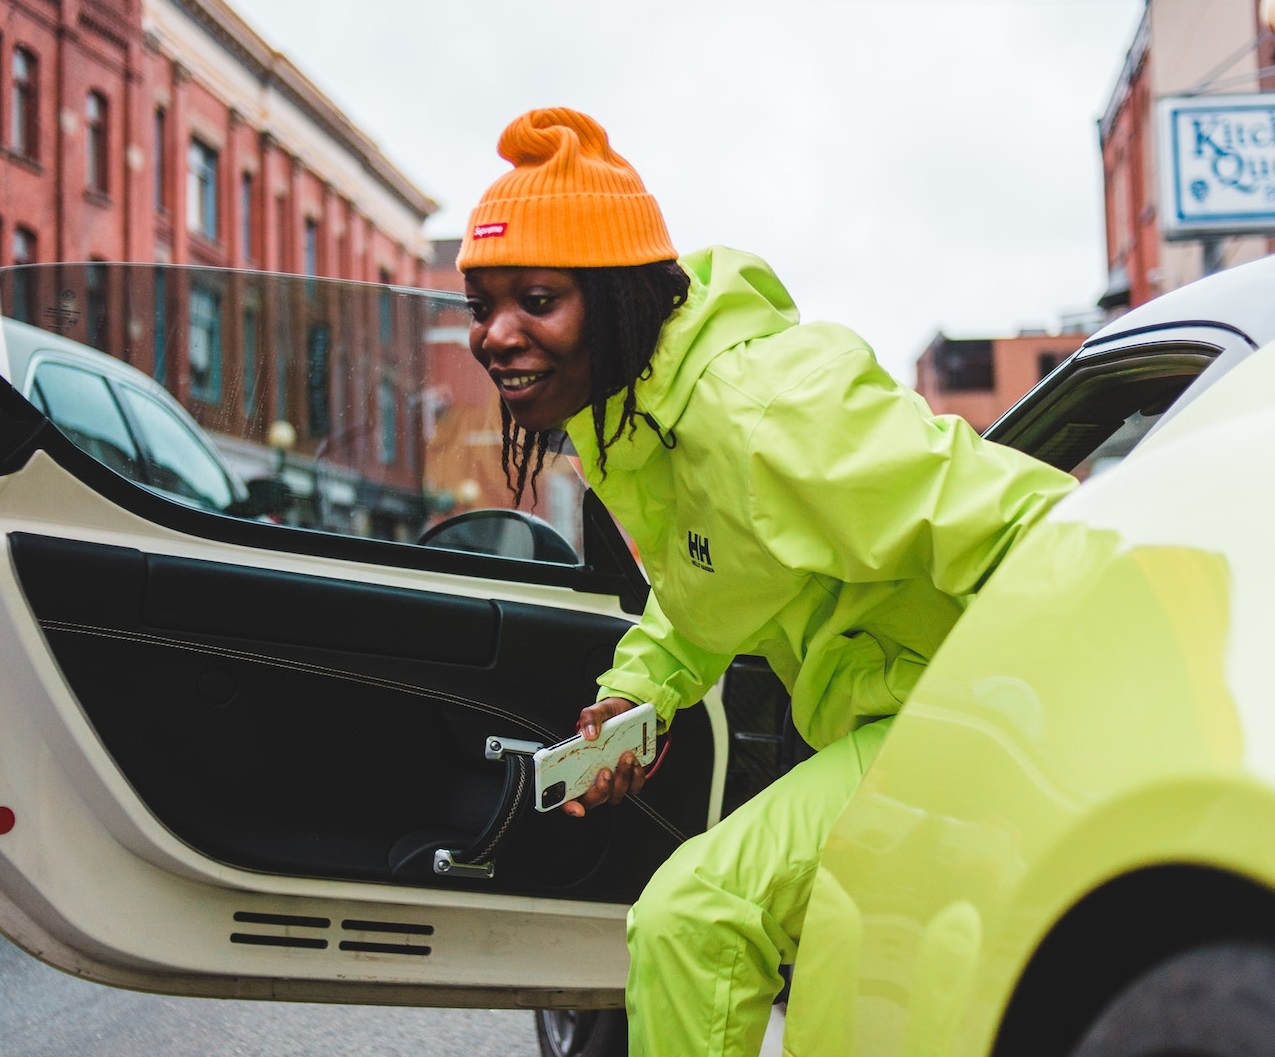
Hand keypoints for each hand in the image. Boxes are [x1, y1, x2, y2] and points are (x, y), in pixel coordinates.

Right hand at [562, 696, 646, 817]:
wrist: (629, 712)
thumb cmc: (607, 717)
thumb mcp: (597, 711)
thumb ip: (589, 718)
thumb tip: (588, 734)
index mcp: (575, 766)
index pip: (566, 794)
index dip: (569, 805)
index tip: (576, 807)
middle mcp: (592, 778)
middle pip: (592, 800)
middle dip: (600, 791)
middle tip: (604, 772)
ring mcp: (612, 780)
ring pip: (615, 795)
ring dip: (621, 778)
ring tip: (626, 756)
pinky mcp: (630, 778)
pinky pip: (634, 787)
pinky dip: (636, 776)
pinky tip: (636, 761)